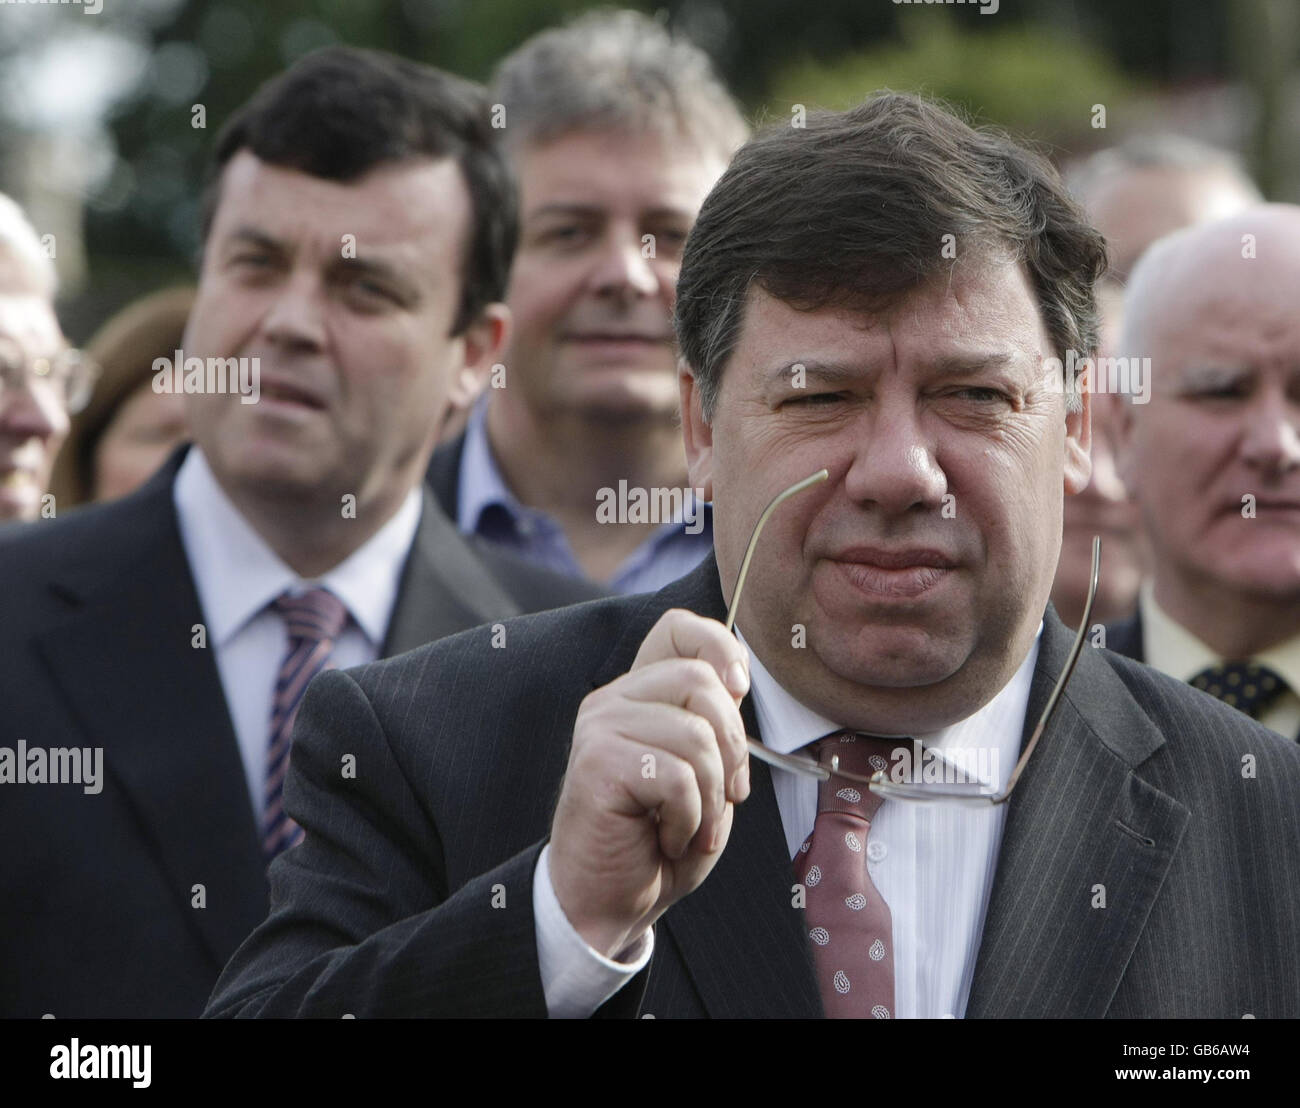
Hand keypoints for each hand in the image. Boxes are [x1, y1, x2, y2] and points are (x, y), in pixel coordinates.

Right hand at [548, 608, 751, 958]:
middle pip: (701, 682)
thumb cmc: (659, 840)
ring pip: (696, 736)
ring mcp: (600, 727)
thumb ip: (715, 727)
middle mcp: (613, 699)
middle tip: (727, 796)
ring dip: (713, 797)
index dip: (719, 646)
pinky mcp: (597, 762)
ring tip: (693, 827)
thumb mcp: (705, 775)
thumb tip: (735, 685)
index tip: (740, 689)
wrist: (607, 901)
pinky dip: (689, 819)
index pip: (677, 629)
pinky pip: (676, 778)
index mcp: (640, 694)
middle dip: (733, 747)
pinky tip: (669, 838)